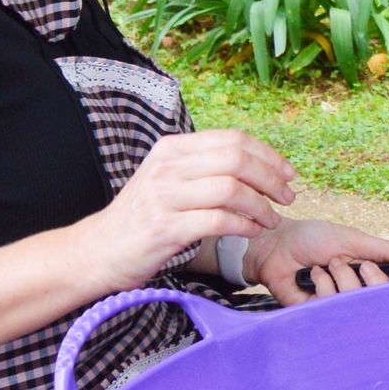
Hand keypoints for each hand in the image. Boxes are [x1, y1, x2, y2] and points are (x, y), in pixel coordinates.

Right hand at [86, 130, 296, 292]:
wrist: (99, 250)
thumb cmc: (144, 217)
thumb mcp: (170, 180)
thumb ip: (205, 168)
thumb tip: (258, 165)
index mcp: (173, 148)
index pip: (233, 139)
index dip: (268, 155)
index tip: (289, 174)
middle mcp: (168, 166)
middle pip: (236, 159)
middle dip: (271, 178)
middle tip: (287, 197)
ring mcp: (164, 195)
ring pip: (231, 189)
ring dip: (261, 206)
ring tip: (271, 220)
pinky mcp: (164, 227)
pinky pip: (217, 220)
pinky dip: (243, 226)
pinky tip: (252, 232)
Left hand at [248, 217, 388, 303]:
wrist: (277, 245)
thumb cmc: (314, 238)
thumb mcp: (353, 240)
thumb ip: (385, 250)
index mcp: (365, 276)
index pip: (388, 291)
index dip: (380, 281)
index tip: (366, 266)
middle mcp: (353, 293)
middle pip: (371, 302)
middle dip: (354, 277)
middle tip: (338, 261)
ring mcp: (334, 305)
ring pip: (350, 304)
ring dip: (335, 278)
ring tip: (319, 267)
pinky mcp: (315, 315)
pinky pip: (329, 310)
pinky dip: (320, 287)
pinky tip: (309, 276)